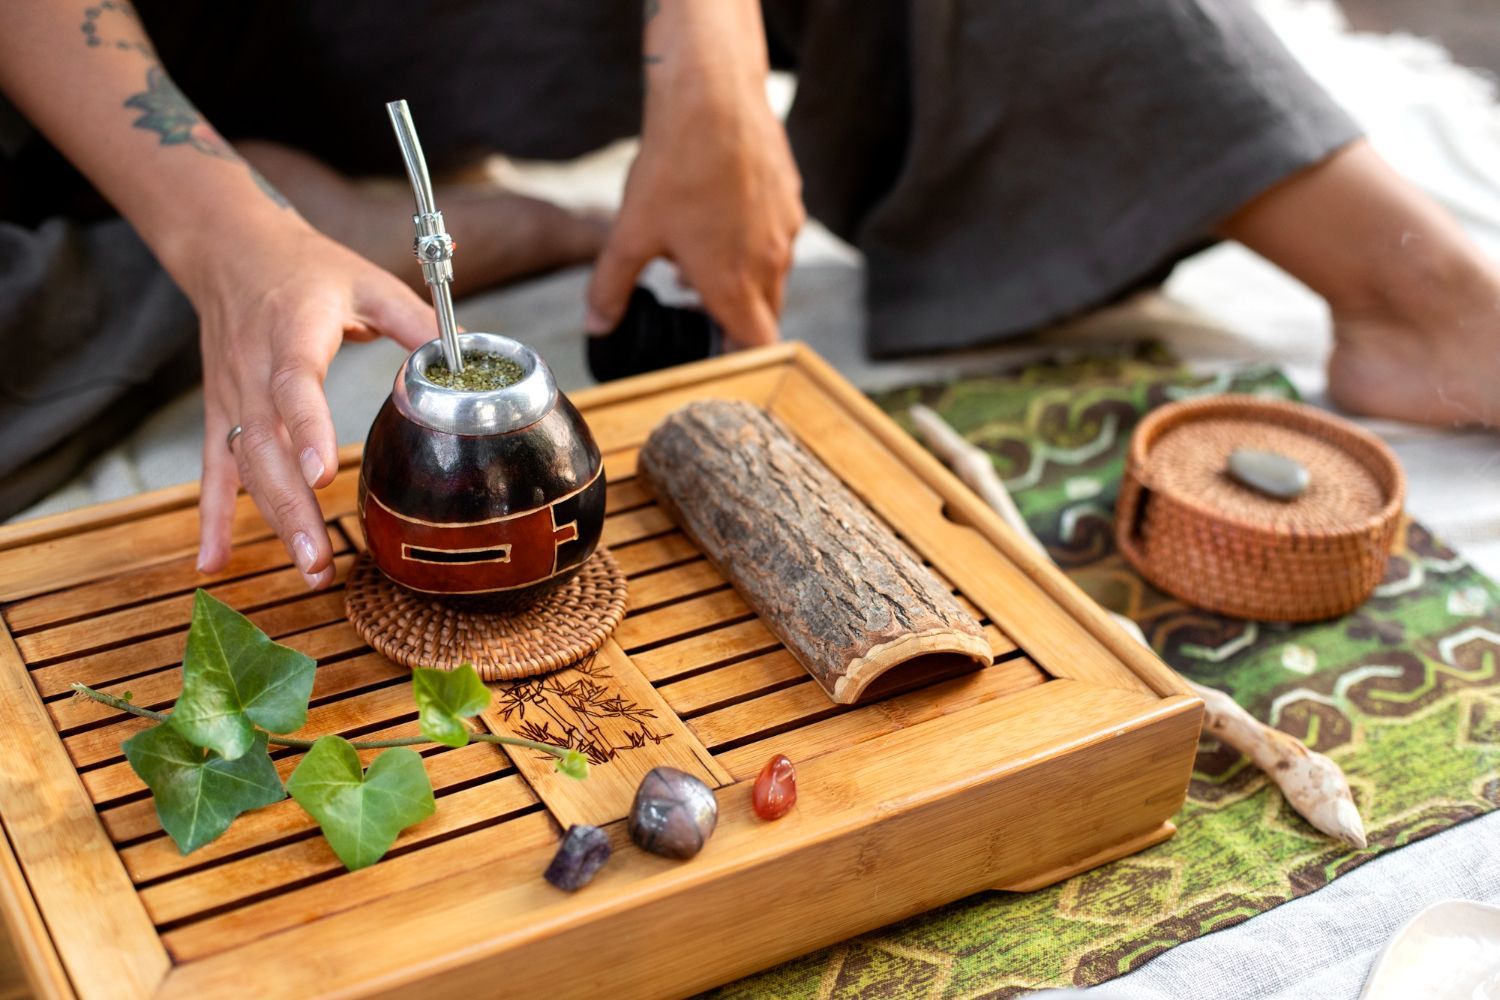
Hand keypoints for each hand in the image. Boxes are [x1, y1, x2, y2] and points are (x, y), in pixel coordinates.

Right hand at [186, 219, 435, 587]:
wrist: (230, 250)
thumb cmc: (307, 268)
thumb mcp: (368, 281)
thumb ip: (418, 323)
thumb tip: (472, 358)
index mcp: (293, 332)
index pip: (295, 384)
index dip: (306, 429)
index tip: (321, 474)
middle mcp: (254, 370)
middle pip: (266, 445)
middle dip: (293, 507)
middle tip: (320, 558)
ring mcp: (232, 396)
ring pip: (245, 467)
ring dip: (272, 521)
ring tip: (308, 568)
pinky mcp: (221, 412)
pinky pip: (215, 471)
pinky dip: (213, 519)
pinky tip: (215, 563)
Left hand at [586, 63, 803, 348]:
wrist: (713, 95)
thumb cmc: (674, 166)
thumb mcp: (630, 233)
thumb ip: (611, 288)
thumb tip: (596, 325)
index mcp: (734, 283)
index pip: (757, 348)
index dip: (738, 360)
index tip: (715, 357)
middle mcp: (771, 262)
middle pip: (766, 316)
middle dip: (736, 322)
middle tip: (697, 314)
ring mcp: (786, 229)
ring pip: (772, 276)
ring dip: (743, 281)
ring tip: (696, 263)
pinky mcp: (790, 199)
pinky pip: (777, 238)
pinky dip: (753, 244)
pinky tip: (716, 220)